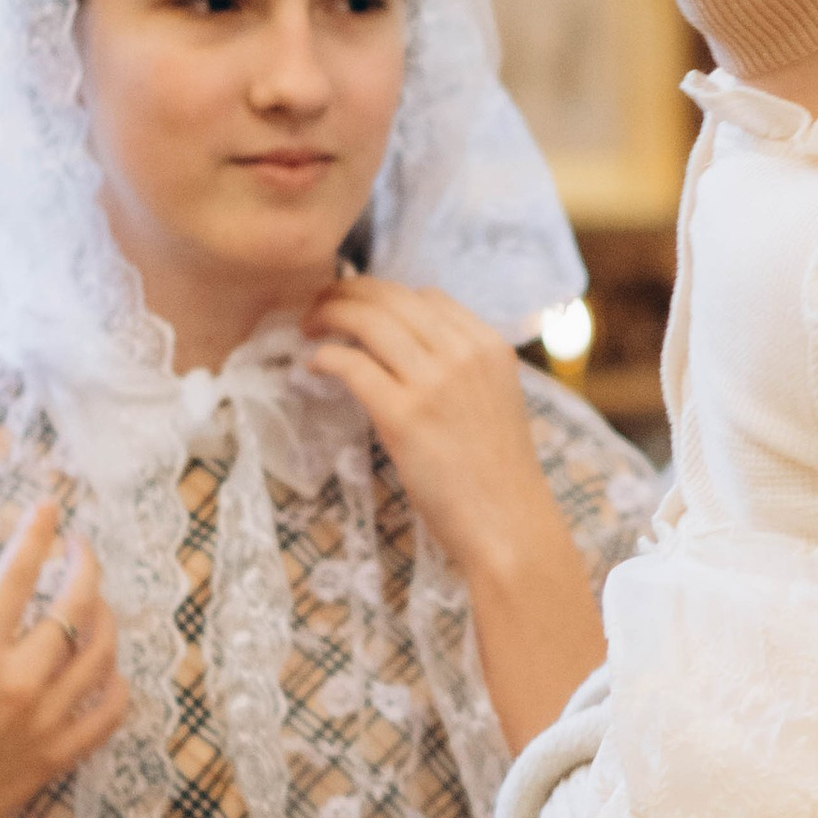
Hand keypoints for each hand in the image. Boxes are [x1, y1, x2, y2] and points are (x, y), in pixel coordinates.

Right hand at [0, 503, 127, 817]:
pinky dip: (119, 686)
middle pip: (75, 606)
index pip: (17, 576)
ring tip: (97, 604)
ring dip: (107, 619)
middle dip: (86, 565)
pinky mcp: (58, 757)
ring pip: (101, 654)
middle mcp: (16, 682)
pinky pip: (109, 714)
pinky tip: (110, 670)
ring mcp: (44, 721)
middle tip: (81, 548)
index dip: (39, 534)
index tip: (52, 507)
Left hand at [304, 277, 548, 565]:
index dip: (385, 295)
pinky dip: (324, 357)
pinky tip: (313, 365)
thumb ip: (461, 369)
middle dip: (347, 291)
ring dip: (328, 313)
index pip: (427, 296)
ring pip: (367, 320)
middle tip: (320, 304)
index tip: (360, 306)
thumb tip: (407, 352)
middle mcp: (464, 354)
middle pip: (391, 297)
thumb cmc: (498, 475)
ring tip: (308, 326)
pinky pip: (351, 364)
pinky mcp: (404, 416)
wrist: (509, 526)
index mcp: (490, 347)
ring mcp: (434, 383)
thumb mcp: (494, 402)